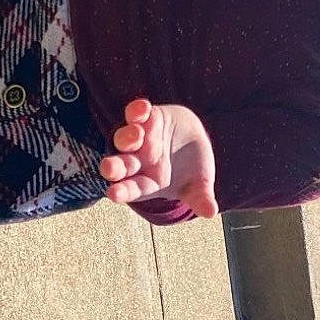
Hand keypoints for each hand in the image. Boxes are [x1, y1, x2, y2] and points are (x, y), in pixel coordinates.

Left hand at [100, 99, 217, 218]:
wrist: (194, 141)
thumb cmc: (192, 169)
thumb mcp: (199, 185)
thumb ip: (201, 198)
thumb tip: (211, 213)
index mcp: (149, 182)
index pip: (132, 189)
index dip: (123, 191)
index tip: (113, 194)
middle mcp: (139, 161)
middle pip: (121, 165)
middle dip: (114, 166)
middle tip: (109, 167)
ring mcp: (141, 138)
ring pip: (125, 138)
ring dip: (127, 137)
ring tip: (137, 134)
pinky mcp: (148, 117)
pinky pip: (137, 113)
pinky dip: (137, 110)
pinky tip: (142, 107)